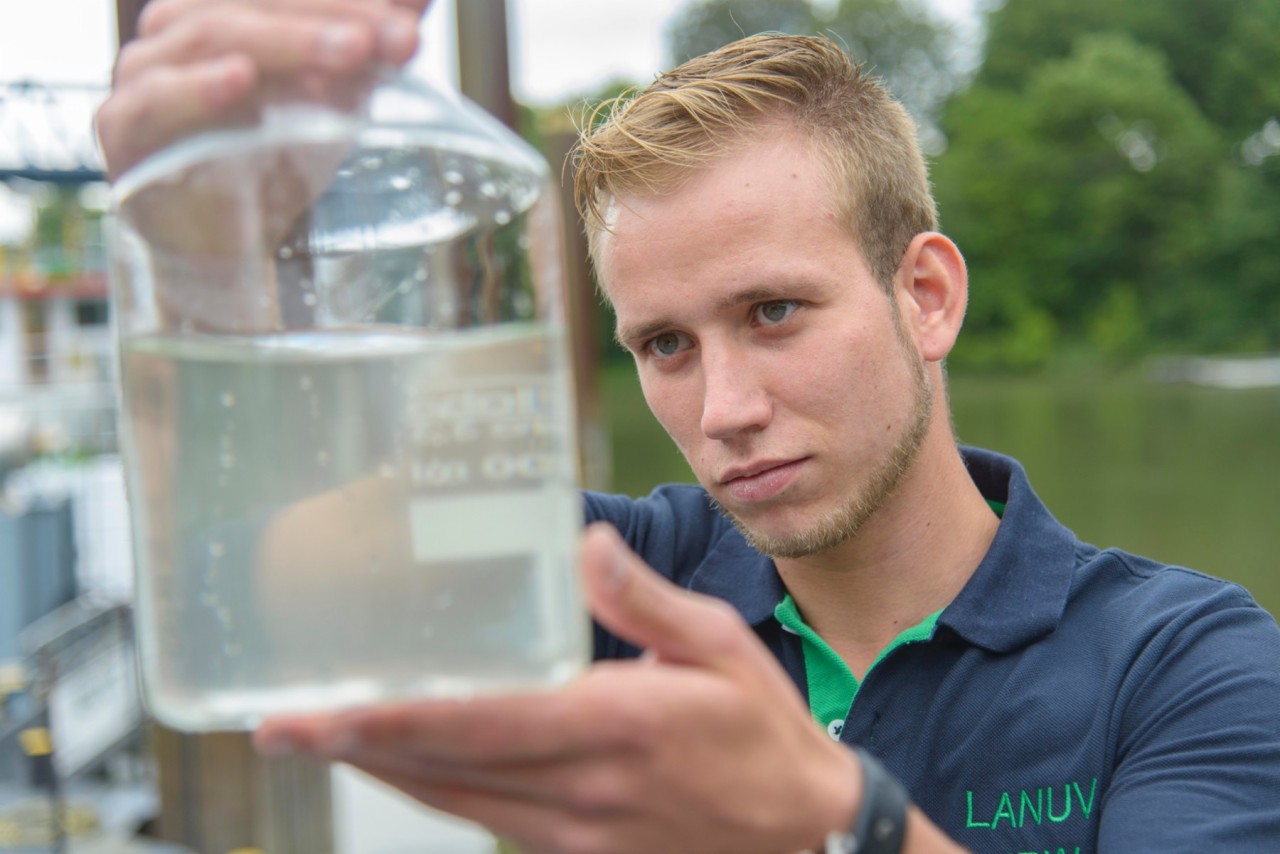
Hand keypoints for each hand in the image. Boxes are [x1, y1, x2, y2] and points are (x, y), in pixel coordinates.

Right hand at [96, 0, 430, 181]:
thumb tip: (422, 0)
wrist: (228, 245)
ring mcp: (144, 70)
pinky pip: (158, 96)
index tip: (412, 29)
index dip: (350, 0)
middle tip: (398, 40)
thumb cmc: (277, 156)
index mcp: (224, 6)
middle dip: (334, 17)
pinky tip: (240, 80)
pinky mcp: (123, 125)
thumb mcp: (337, 97)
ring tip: (350, 50)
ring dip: (288, 41)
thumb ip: (369, 45)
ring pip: (212, 32)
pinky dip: (198, 86)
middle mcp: (177, 24)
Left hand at [255, 523, 861, 853]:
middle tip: (277, 729)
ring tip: (319, 742)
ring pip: (454, 805)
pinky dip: (433, 795)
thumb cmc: (761, 732)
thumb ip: (643, 599)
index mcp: (614, 727)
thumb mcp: (719, 647)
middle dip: (352, 751)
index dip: (387, 722)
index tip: (315, 715)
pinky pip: (486, 824)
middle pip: (442, 774)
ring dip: (381, 774)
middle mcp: (582, 789)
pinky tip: (403, 768)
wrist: (802, 839)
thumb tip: (584, 541)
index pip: (476, 726)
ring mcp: (574, 834)